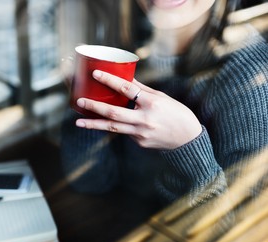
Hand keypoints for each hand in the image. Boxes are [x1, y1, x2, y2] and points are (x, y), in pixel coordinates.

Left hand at [75, 70, 201, 149]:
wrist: (188, 139)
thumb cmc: (177, 114)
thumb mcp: (162, 97)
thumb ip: (142, 90)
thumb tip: (126, 78)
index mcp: (152, 103)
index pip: (127, 89)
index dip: (110, 80)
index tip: (96, 74)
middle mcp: (144, 119)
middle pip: (114, 113)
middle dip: (94, 107)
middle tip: (80, 100)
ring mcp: (140, 133)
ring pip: (113, 128)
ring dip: (94, 124)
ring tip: (78, 122)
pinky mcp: (139, 142)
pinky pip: (124, 132)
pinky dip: (115, 126)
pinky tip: (106, 125)